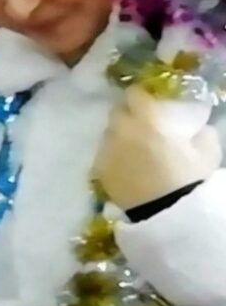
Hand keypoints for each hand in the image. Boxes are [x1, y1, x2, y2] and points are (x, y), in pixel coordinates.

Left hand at [92, 89, 221, 211]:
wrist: (167, 212)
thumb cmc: (189, 177)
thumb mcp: (207, 151)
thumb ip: (201, 132)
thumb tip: (198, 128)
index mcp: (146, 120)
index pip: (133, 93)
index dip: (140, 96)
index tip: (148, 101)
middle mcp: (121, 130)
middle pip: (117, 112)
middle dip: (128, 115)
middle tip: (141, 125)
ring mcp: (106, 150)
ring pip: (108, 134)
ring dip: (119, 136)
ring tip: (133, 149)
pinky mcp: (98, 170)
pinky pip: (103, 155)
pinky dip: (112, 157)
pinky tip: (125, 167)